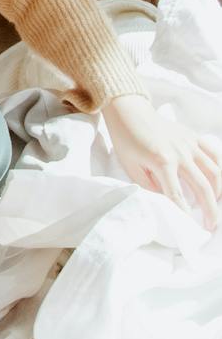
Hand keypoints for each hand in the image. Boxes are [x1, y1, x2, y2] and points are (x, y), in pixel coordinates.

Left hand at [102, 93, 221, 228]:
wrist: (129, 111)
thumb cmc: (126, 140)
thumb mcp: (131, 167)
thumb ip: (149, 187)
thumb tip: (165, 202)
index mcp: (162, 161)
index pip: (177, 195)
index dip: (184, 213)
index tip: (191, 228)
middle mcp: (180, 153)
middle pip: (202, 187)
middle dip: (210, 209)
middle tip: (211, 226)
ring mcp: (190, 144)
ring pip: (214, 172)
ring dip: (219, 192)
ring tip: (217, 208)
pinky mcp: (194, 137)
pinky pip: (214, 154)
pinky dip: (221, 169)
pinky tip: (220, 183)